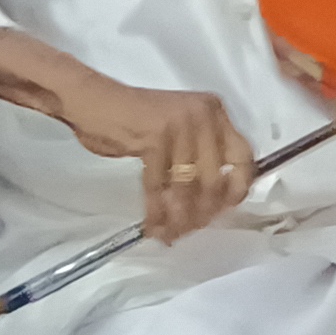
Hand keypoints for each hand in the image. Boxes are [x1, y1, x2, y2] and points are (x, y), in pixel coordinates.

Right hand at [57, 78, 251, 243]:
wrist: (91, 101)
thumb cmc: (133, 119)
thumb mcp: (179, 130)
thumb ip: (200, 156)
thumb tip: (214, 204)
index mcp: (214, 112)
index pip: (244, 157)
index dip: (236, 190)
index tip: (221, 212)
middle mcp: (203, 115)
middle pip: (214, 179)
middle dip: (200, 213)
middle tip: (185, 231)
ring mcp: (180, 124)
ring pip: (187, 186)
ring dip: (177, 217)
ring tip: (168, 233)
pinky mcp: (155, 136)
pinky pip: (159, 185)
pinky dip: (155, 209)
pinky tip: (151, 224)